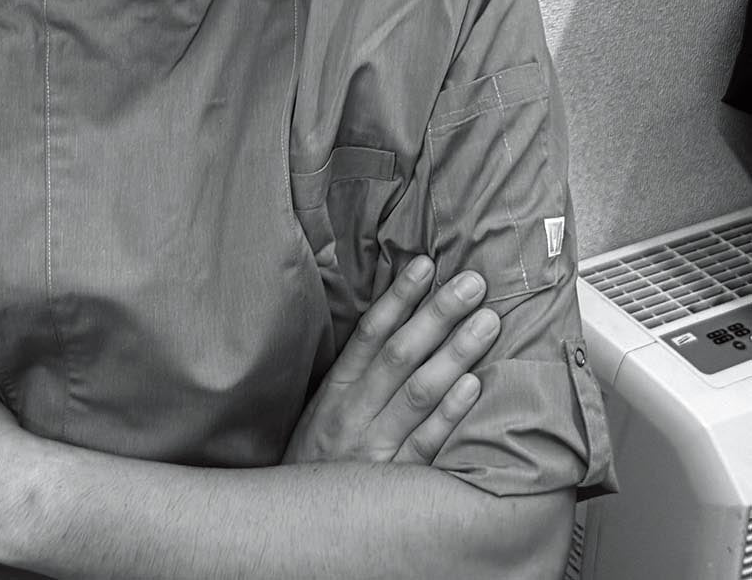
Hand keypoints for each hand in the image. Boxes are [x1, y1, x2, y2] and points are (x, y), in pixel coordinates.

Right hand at [282, 257, 499, 466]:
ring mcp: (376, 446)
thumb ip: (360, 366)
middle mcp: (355, 411)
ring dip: (455, 353)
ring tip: (487, 322)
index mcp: (337, 387)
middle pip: (400, 354)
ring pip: (419, 392)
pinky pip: (427, 443)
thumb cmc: (319, 454)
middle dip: (438, 314)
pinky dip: (450, 413)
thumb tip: (397, 315)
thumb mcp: (327, 403)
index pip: (371, 331)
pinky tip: (473, 386)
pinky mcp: (396, 479)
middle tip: (472, 284)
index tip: (426, 264)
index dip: (399, 296)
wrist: (300, 522)